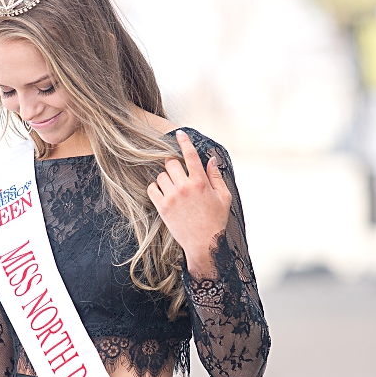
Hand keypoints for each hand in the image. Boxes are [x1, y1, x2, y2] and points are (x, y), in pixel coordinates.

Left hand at [147, 130, 231, 275]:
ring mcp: (172, 197)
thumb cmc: (216, 220)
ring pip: (161, 176)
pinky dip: (156, 188)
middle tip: (179, 174)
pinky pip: (152, 189)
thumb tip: (211, 159)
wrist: (204, 243)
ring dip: (166, 178)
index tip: (179, 134)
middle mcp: (185, 187)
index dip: (184, 142)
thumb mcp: (223, 197)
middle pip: (170, 163)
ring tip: (174, 188)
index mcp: (201, 183)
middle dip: (174, 165)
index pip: (190, 156)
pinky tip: (164, 193)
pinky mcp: (162, 207)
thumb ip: (216, 176)